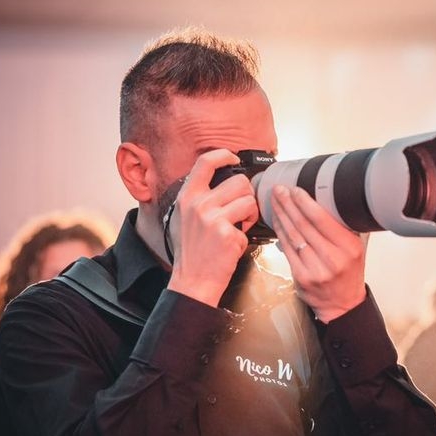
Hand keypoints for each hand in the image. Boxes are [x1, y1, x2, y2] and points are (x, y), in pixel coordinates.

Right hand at [166, 149, 258, 306]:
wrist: (192, 281)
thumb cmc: (192, 252)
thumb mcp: (185, 218)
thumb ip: (199, 198)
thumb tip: (221, 181)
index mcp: (187, 197)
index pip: (205, 162)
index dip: (223, 155)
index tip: (233, 158)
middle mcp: (198, 204)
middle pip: (239, 181)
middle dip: (246, 195)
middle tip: (240, 211)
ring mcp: (213, 218)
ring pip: (249, 201)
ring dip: (250, 214)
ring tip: (239, 227)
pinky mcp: (227, 234)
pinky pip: (249, 225)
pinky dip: (244, 236)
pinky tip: (232, 245)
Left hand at [271, 185, 365, 321]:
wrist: (342, 304)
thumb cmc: (348, 273)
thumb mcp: (355, 248)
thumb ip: (341, 228)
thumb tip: (320, 201)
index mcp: (349, 247)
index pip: (322, 219)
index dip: (305, 202)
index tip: (295, 190)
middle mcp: (333, 258)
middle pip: (304, 225)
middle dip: (289, 204)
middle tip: (280, 190)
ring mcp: (316, 269)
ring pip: (293, 236)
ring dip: (281, 215)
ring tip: (275, 201)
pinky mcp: (302, 277)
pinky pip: (287, 249)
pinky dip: (280, 232)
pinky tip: (277, 221)